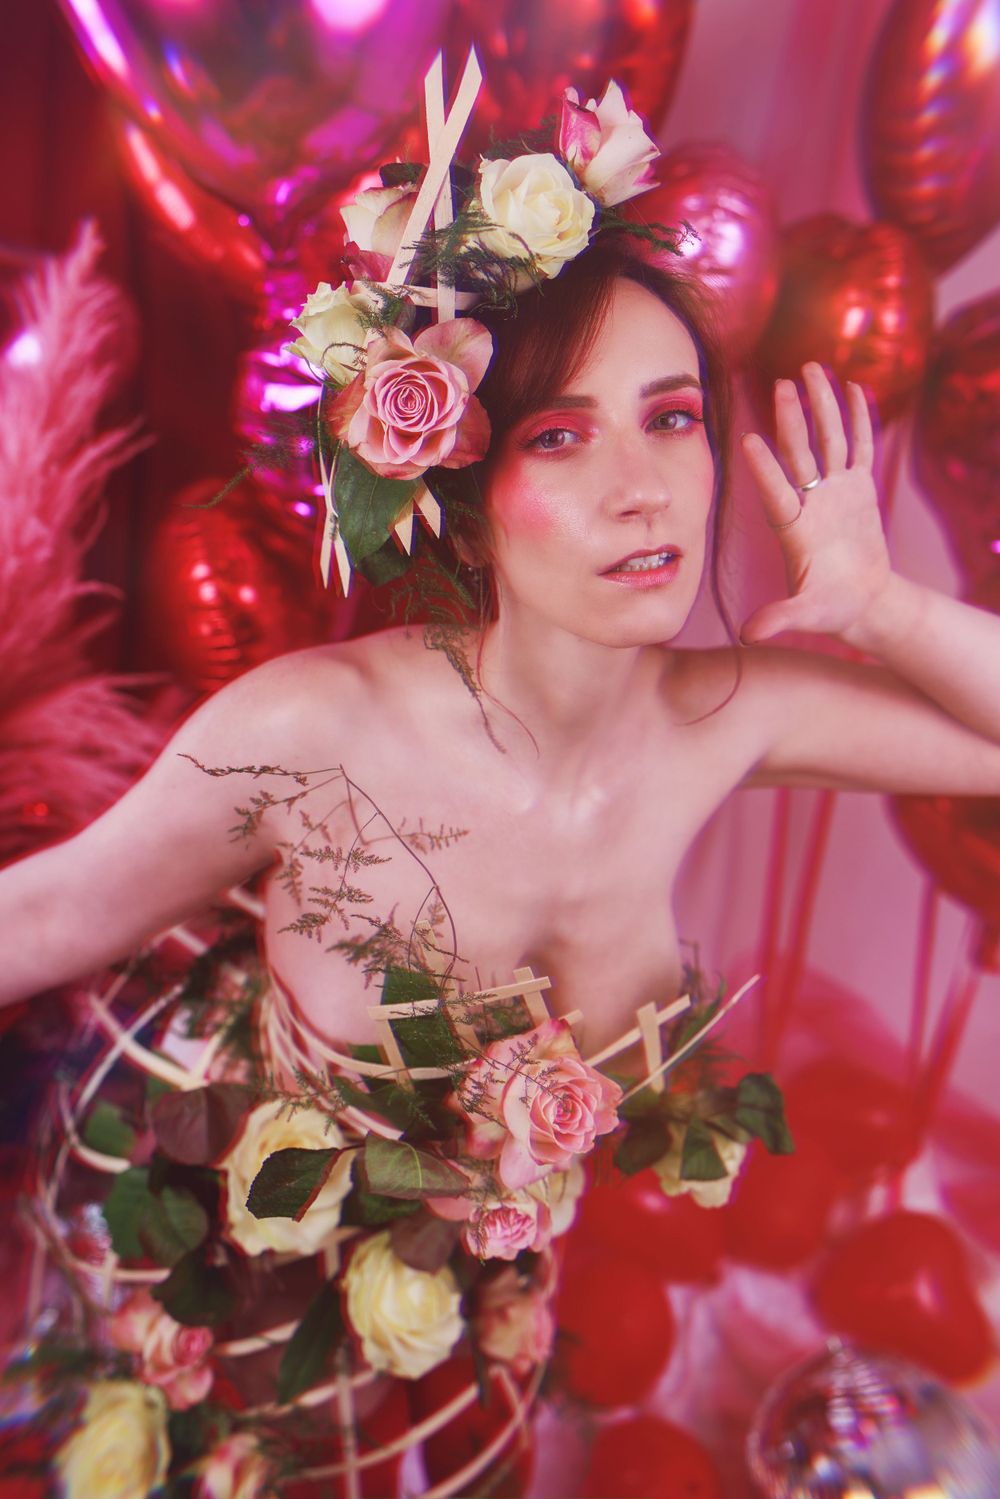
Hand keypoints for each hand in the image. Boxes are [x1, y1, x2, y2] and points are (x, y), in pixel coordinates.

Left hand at [739, 363, 891, 645]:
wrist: (860, 602)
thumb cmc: (830, 610)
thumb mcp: (806, 615)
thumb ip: (778, 619)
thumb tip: (748, 634)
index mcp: (794, 528)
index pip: (777, 493)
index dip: (764, 469)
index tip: (747, 442)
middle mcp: (810, 502)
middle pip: (800, 454)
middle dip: (791, 420)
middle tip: (780, 384)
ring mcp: (835, 492)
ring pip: (828, 440)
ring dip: (821, 406)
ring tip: (812, 368)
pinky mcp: (858, 489)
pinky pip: (859, 447)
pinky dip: (859, 419)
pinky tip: (854, 388)